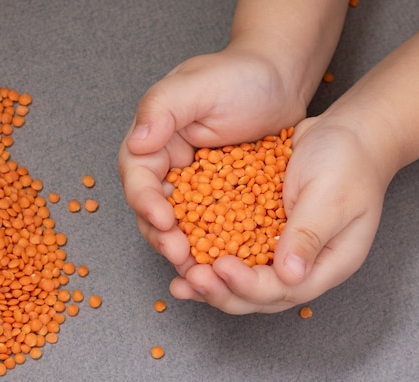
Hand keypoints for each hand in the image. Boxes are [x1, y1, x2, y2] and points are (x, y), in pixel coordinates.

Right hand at [119, 46, 306, 267]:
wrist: (281, 80)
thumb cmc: (241, 75)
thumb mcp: (199, 84)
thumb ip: (163, 107)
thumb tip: (137, 140)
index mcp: (153, 140)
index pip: (138, 176)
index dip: (145, 201)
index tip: (163, 219)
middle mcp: (167, 166)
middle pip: (152, 209)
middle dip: (161, 235)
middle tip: (179, 254)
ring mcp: (194, 186)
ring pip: (179, 225)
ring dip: (184, 249)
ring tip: (198, 270)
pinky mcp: (220, 199)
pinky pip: (211, 227)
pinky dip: (214, 247)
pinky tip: (224, 264)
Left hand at [169, 116, 392, 312]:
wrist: (344, 133)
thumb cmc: (348, 161)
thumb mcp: (331, 197)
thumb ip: (309, 235)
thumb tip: (290, 276)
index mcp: (328, 263)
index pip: (285, 290)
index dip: (250, 285)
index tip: (221, 267)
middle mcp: (302, 264)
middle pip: (259, 296)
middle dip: (223, 291)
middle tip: (190, 280)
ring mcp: (281, 251)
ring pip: (243, 280)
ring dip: (212, 283)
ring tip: (180, 282)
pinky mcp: (262, 233)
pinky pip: (234, 251)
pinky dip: (210, 255)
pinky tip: (186, 254)